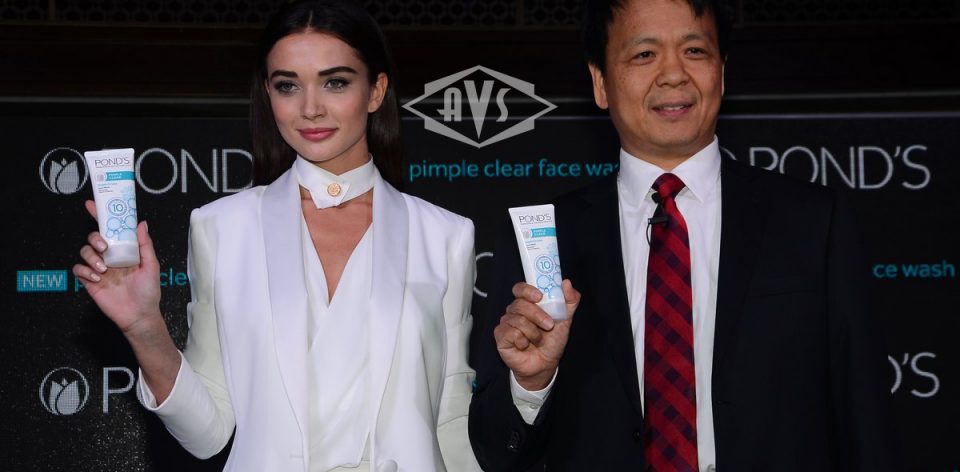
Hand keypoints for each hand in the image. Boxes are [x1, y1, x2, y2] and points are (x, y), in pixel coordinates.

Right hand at [72, 200, 162, 338]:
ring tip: (104, 270)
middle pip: (93, 237)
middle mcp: (110, 257)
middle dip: (95, 238)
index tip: (91, 204)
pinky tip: (97, 278)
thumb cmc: (148, 291)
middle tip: (104, 247)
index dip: (100, 216)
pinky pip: (78, 269)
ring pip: (84, 251)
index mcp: (124, 250)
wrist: (139, 315)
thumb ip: (145, 244)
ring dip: (91, 257)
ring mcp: (99, 268)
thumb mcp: (151, 265)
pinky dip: (85, 271)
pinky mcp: (90, 281)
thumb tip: (141, 223)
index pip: (111, 230)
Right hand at [494, 279, 579, 390]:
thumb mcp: (565, 319)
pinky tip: (525, 345)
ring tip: (538, 340)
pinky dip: (523, 341)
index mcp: (528, 303)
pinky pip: (512, 333)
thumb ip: (569, 301)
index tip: (539, 296)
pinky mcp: (501, 336)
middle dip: (538, 315)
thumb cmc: (552, 342)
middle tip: (548, 325)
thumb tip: (567, 283)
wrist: (545, 364)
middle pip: (520, 304)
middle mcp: (514, 311)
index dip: (527, 290)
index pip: (520, 289)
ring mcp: (506, 323)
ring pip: (518, 320)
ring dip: (533, 332)